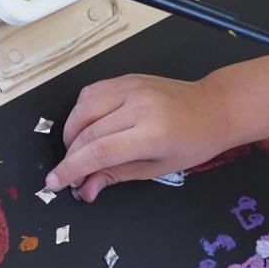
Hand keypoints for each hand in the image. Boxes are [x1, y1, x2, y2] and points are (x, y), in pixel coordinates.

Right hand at [44, 74, 229, 201]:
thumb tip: (85, 190)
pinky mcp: (127, 78)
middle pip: (87, 132)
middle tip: (69, 175)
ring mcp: (131, 87)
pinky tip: (86, 128)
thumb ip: (116, 175)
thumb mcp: (156, 168)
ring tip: (77, 152)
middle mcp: (138, 106)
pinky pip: (92, 93)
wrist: (213, 107)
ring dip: (71, 133)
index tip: (55, 183)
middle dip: (71, 157)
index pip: (98, 151)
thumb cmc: (192, 144)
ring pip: (83, 109)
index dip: (71, 168)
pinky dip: (81, 112)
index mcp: (151, 133)